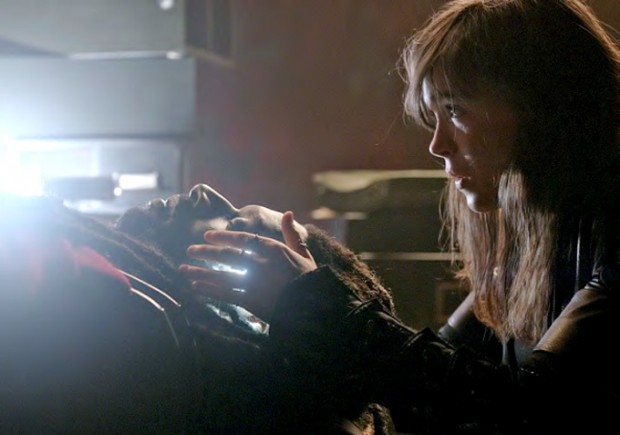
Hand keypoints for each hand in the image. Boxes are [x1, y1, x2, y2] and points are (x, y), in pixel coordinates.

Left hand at [178, 211, 316, 320]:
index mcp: (274, 250)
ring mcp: (255, 283)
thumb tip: (288, 213)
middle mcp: (261, 264)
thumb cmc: (309, 280)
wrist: (314, 308)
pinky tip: (195, 286)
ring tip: (184, 268)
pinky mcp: (251, 301)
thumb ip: (292, 234)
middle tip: (190, 250)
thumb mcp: (304, 254)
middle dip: (207, 253)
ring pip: (222, 275)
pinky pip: (225, 293)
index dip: (224, 237)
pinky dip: (209, 289)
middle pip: (228, 256)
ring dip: (201, 271)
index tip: (208, 236)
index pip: (244, 239)